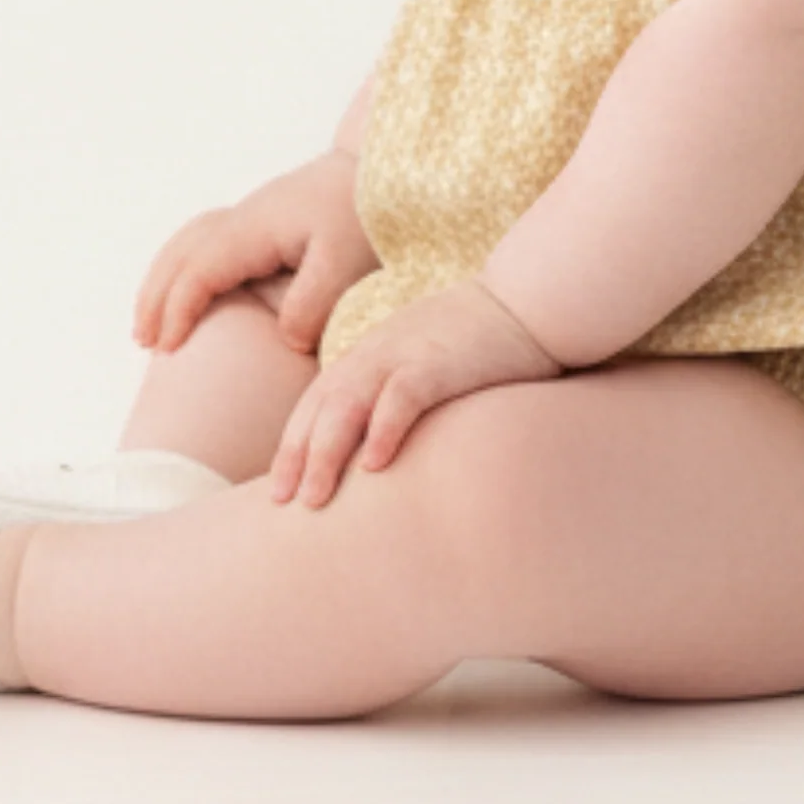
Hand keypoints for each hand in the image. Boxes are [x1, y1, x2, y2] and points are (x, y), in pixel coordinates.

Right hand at [132, 149, 381, 358]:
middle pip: (181, 254)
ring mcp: (250, 215)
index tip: (166, 348)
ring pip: (187, 244)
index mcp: (255, 228)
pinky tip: (190, 291)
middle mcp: (243, 218)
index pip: (201, 270)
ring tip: (151, 323)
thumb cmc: (365, 214)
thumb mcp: (346, 263)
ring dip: (163, 280)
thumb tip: (285, 341)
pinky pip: (204, 240)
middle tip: (143, 342)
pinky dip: (184, 266)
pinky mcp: (262, 219)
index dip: (179, 309)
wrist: (379, 167)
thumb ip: (312, 304)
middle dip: (157, 297)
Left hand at [266, 279, 561, 507]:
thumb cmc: (478, 341)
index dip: (292, 444)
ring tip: (315, 497)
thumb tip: (378, 450)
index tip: (278, 490)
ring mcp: (406, 355)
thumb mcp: (422, 361)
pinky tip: (374, 465)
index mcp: (370, 355)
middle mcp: (377, 354)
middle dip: (297, 455)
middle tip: (282, 503)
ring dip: (327, 451)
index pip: (316, 402)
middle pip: (321, 406)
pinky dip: (385, 428)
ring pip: (349, 403)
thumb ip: (395, 393)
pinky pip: (404, 396)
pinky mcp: (440, 362)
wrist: (526, 300)